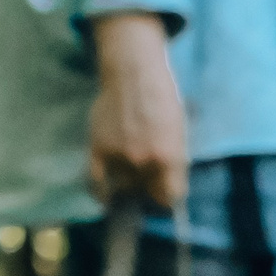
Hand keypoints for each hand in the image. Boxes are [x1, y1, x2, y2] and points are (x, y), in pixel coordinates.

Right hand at [88, 11, 186, 209]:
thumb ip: (174, 162)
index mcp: (169, 158)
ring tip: (129, 179)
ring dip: (126, 187)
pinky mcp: (98, 149)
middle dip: (148, 190)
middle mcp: (144, 161)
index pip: (170, 198)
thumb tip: (168, 187)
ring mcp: (119, 156)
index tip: (165, 197)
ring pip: (122, 188)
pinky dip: (100, 192)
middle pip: (146, 193)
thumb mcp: (179, 134)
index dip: (168, 199)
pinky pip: (96, 181)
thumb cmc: (163, 101)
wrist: (134, 75)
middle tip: (147, 183)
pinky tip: (105, 196)